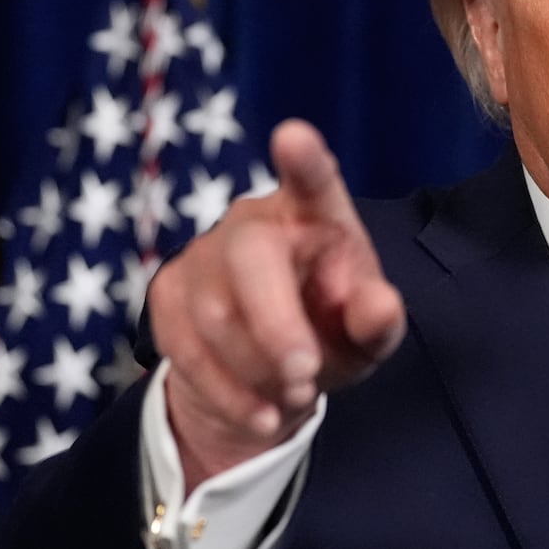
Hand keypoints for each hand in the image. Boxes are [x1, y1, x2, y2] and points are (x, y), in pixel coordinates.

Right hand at [148, 119, 406, 491]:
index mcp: (317, 213)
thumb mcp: (368, 333)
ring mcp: (204, 253)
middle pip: (251, 257)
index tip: (293, 136)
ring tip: (295, 393)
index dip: (304, 160)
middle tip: (305, 375)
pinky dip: (226, 392)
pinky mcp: (168, 292)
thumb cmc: (333, 327)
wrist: (273, 369)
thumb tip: (381, 306)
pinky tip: (261, 412)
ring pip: (215, 315)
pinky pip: (185, 349)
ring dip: (256, 369)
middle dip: (275, 325)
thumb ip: (379, 320)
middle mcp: (255, 221)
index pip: (313, 181)